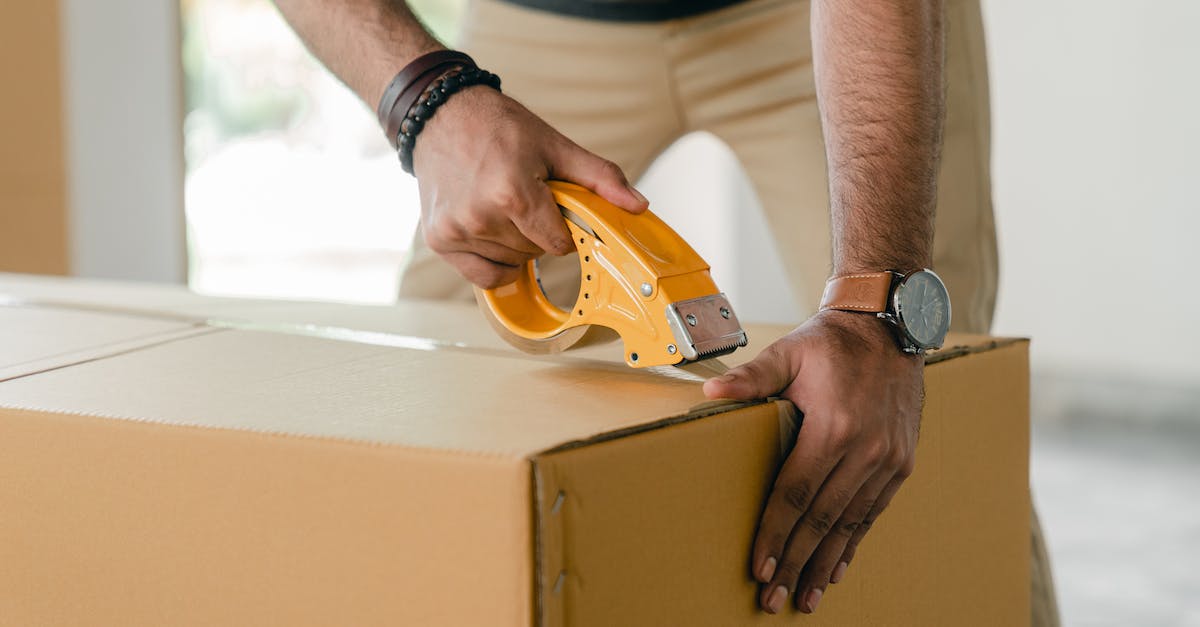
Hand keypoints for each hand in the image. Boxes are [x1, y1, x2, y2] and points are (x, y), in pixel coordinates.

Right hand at [411, 86, 647, 287]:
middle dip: (539, 232)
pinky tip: (491, 233)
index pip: (558, 244)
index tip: (553, 207)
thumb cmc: (499, 127)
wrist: (441, 115)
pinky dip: (494, 262)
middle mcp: (481, 217)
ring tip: (501, 205)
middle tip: (524, 198)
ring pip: (511, 263)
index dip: (563, 229)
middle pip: (534, 254)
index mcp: (512, 193)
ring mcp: (456, 230)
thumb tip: (638, 206)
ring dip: (515, 244)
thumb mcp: (555, 146)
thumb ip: (600, 178)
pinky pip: (483, 276)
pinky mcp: (439, 240)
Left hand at [703, 309, 922, 613]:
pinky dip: (853, 543)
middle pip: (822, 520)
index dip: (775, 534)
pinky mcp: (901, 463)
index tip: (758, 568)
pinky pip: (872, 513)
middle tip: (773, 598)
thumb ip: (752, 377)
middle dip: (795, 562)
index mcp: (835, 426)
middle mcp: (866, 450)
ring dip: (825, 564)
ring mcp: (888, 459)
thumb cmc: (831, 342)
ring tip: (804, 596)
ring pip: (850, 524)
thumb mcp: (789, 352)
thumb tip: (712, 393)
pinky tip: (836, 568)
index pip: (796, 494)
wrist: (890, 325)